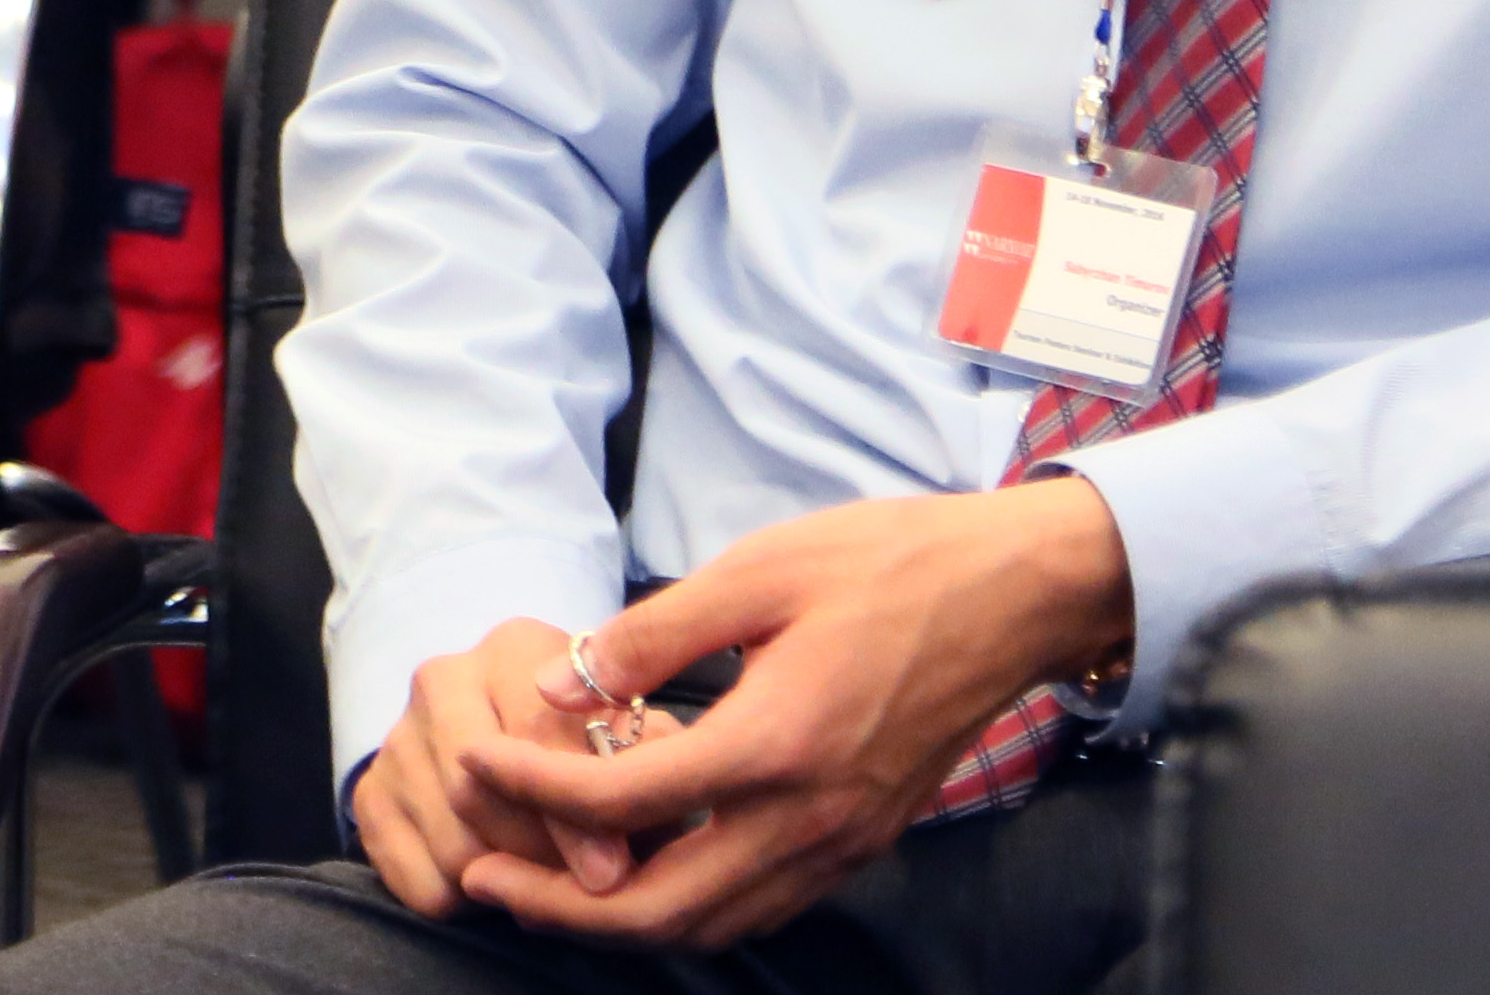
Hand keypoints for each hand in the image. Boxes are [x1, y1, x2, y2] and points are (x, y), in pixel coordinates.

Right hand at [349, 617, 612, 923]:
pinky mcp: (369, 796)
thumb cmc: (587, 731)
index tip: (612, 871)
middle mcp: (441, 681)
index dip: (575, 814)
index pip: (533, 736)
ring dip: (505, 885)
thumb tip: (617, 852)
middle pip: (478, 794)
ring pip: (452, 846)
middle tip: (580, 893)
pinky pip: (419, 882)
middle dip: (538, 857)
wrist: (502, 722)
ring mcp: (397, 739)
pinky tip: (498, 885)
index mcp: (512, 648)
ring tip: (548, 886)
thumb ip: (635, 770)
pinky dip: (466, 903)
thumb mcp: (623, 729)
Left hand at [440, 478, 1136, 951]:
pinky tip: (649, 870)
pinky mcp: (861, 843)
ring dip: (618, 921)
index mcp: (775, 744)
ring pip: (710, 927)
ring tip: (548, 884)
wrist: (1015, 593)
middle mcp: (808, 818)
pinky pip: (758, 908)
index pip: (624, 800)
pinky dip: (690, 911)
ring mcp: (840, 842)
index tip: (474, 763)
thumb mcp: (761, 569)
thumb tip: (557, 686)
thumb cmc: (891, 563)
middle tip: (483, 873)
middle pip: (659, 910)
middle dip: (556, 904)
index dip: (532, 788)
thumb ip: (652, 636)